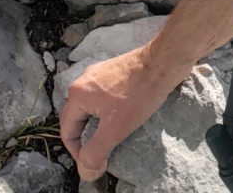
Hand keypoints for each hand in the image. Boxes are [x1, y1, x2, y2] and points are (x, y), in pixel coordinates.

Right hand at [58, 45, 186, 180]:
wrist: (166, 60)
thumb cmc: (140, 93)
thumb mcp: (115, 129)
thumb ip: (95, 153)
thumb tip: (87, 172)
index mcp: (78, 94)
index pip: (67, 132)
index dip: (77, 152)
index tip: (94, 161)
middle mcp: (84, 80)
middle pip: (77, 118)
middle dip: (87, 137)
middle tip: (102, 150)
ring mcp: (100, 72)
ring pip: (91, 106)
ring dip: (98, 123)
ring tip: (113, 134)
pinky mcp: (115, 69)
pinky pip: (104, 95)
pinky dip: (108, 109)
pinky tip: (123, 114)